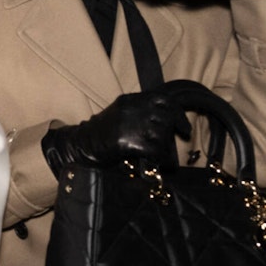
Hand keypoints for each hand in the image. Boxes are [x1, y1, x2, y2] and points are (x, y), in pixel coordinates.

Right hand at [41, 90, 190, 175]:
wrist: (80, 146)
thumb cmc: (101, 134)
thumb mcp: (121, 115)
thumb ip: (140, 114)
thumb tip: (167, 125)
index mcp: (130, 100)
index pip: (163, 100)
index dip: (178, 114)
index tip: (185, 128)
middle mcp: (131, 108)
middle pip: (165, 118)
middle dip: (171, 135)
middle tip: (171, 146)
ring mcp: (129, 124)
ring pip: (162, 135)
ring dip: (165, 149)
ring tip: (164, 158)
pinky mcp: (127, 141)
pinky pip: (156, 150)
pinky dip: (163, 160)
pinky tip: (163, 166)